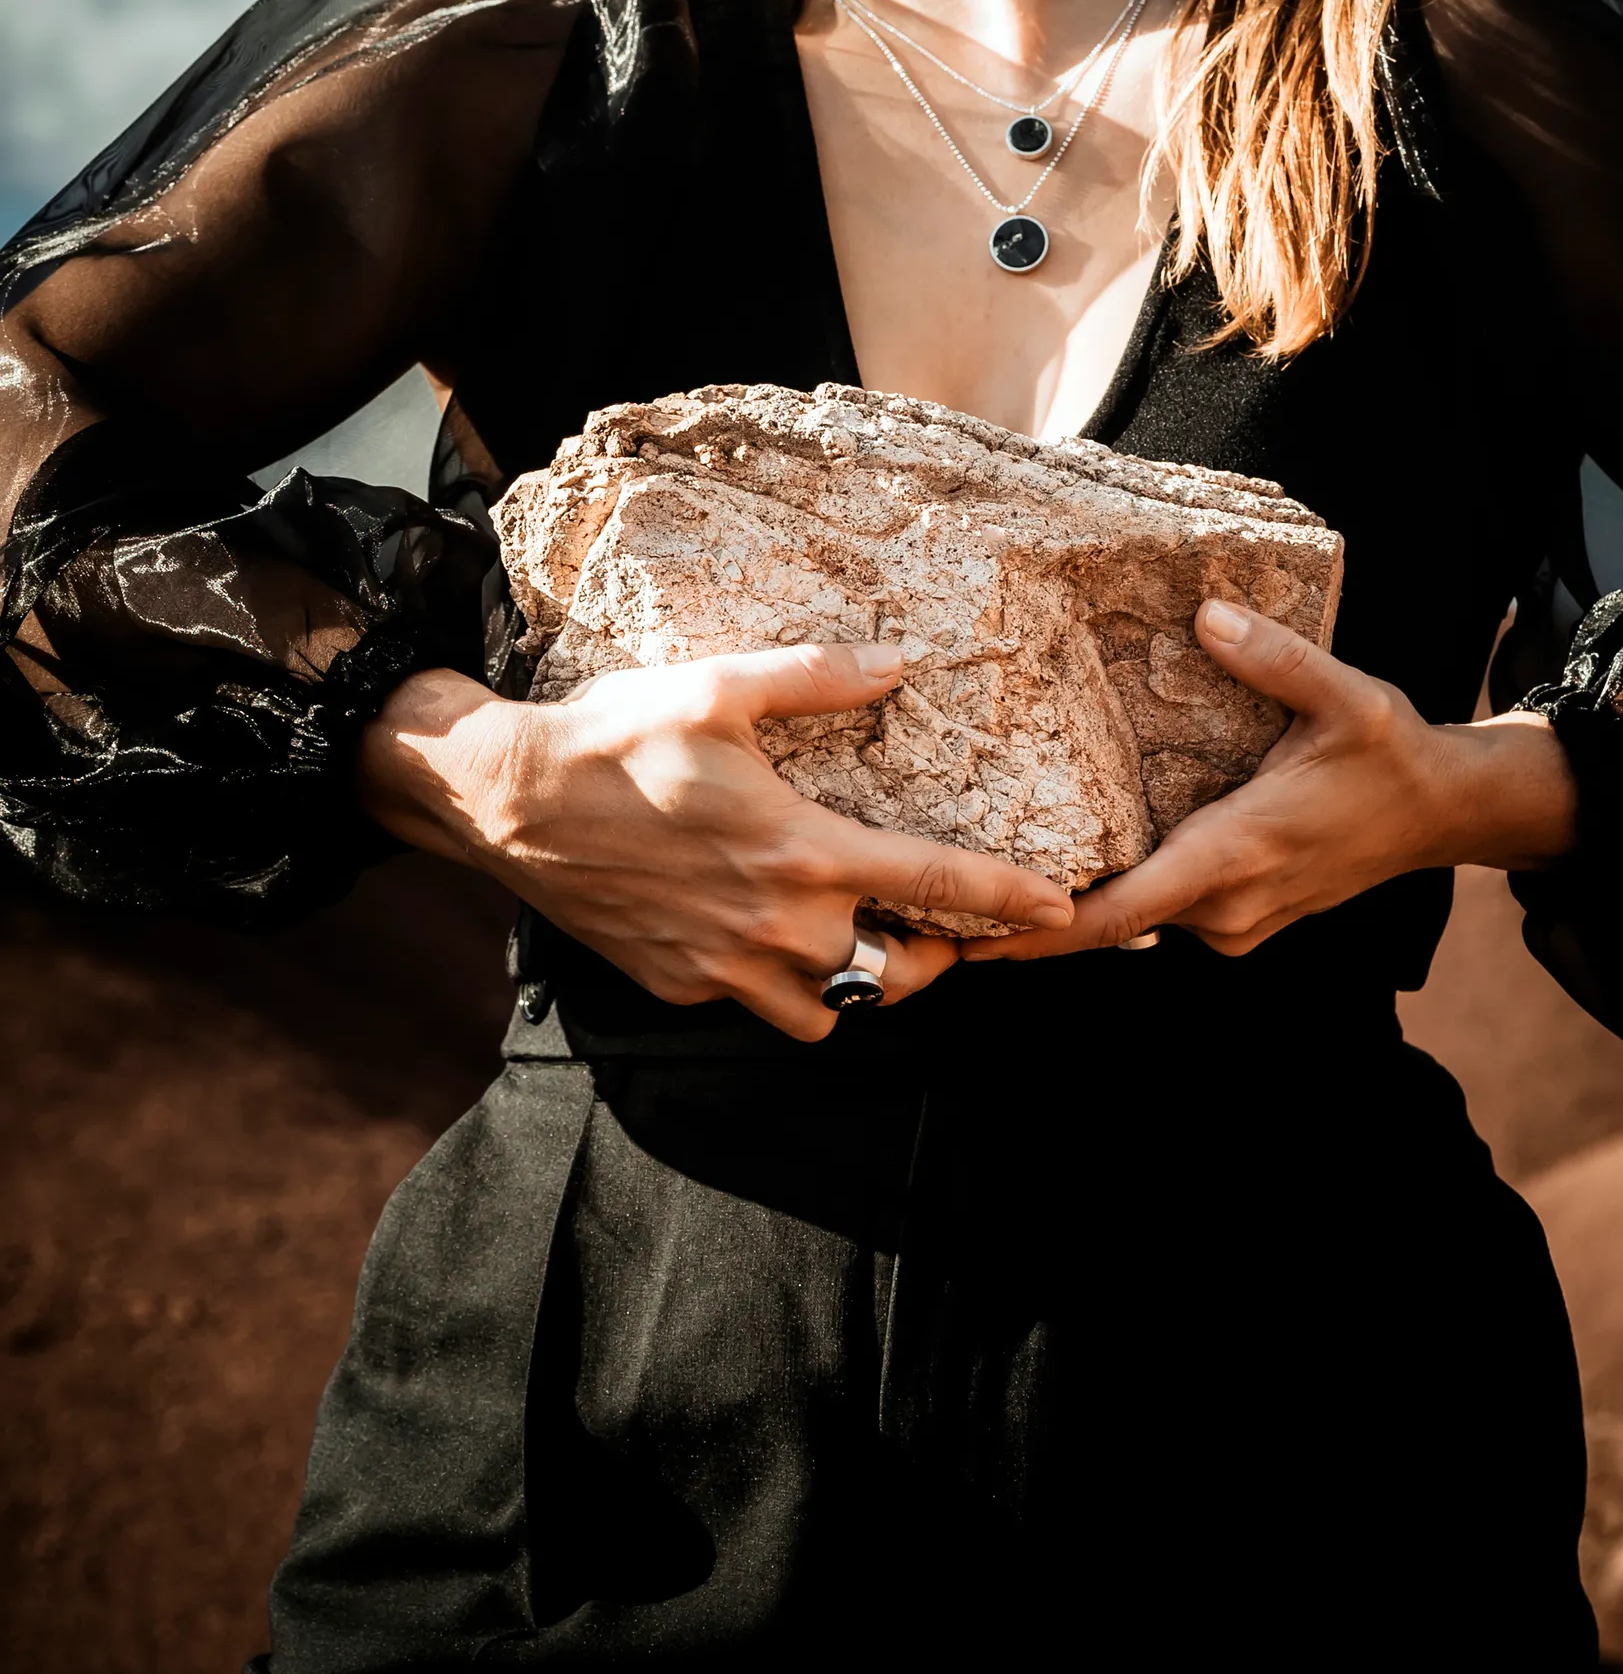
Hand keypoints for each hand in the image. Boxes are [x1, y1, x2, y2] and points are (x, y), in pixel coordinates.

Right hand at [359, 639, 1072, 1041]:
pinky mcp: (681, 986)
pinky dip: (782, 987)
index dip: (1007, 901)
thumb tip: (898, 662)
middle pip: (898, 976)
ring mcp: (725, 967)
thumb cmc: (618, 738)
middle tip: (940, 927)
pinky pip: (757, 1006)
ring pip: (833, 1011)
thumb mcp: (719, 688)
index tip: (1061, 912)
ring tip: (861, 943)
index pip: (934, 885)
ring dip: (861, 986)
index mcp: (801, 850)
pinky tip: (771, 940)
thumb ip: (816, 677)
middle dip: (934, 959)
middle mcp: (775, 923)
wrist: (510, 802)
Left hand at [963, 598, 1576, 964]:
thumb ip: (1272, 657)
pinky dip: (1120, 900)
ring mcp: (1236, 921)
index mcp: (1236, 853)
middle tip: (943, 909)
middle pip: (1109, 929)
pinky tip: (1075, 865)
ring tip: (988, 882)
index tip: (972, 938)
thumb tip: (1205, 614)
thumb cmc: (1390, 755)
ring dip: (1073, 910)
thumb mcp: (1343, 696)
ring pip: (1137, 925)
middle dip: (1031, 923)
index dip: (1042, 931)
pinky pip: (1165, 916)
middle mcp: (1227, 904)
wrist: (1445, 813)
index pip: (1121, 914)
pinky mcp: (1243, 919)